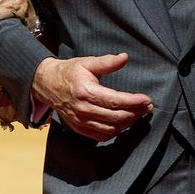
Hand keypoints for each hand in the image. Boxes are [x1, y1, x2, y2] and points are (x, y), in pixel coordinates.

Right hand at [32, 53, 152, 141]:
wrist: (48, 84)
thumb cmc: (70, 72)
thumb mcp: (87, 63)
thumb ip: (107, 62)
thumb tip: (124, 57)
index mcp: (85, 92)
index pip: (115, 101)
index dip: (133, 102)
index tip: (147, 99)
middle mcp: (83, 109)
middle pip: (115, 117)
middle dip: (135, 113)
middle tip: (147, 107)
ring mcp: (80, 121)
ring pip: (110, 130)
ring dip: (127, 124)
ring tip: (137, 114)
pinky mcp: (79, 128)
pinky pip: (101, 136)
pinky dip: (115, 132)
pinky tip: (123, 123)